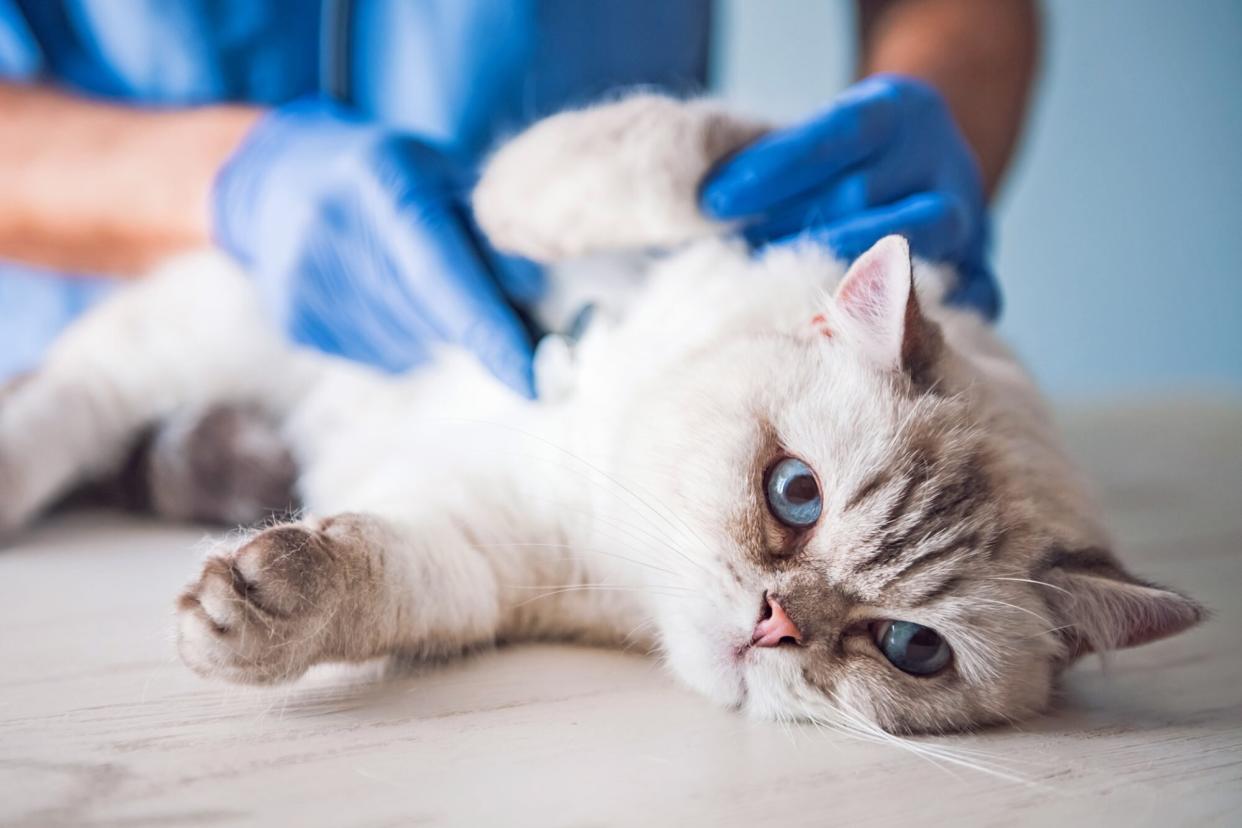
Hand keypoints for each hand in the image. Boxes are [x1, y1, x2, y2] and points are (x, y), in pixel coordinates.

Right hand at [213, 99, 541, 394]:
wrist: (274, 178)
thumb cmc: (384, 173)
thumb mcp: (440, 171)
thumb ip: (490, 225)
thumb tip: (535, 293)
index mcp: (380, 181)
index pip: (443, 275)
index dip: (490, 333)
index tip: (534, 379)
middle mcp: (333, 230)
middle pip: (434, 317)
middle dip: (478, 322)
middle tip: (490, 295)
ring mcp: (307, 281)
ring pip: (414, 344)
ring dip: (439, 327)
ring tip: (416, 278)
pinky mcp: (296, 321)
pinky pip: (384, 355)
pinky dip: (406, 335)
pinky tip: (385, 293)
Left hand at [700, 75, 998, 319]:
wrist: (927, 163)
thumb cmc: (845, 163)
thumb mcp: (820, 142)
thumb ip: (776, 172)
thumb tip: (711, 212)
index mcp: (900, 109)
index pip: (837, 133)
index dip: (776, 169)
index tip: (717, 201)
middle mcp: (940, 158)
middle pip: (862, 197)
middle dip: (790, 234)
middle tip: (738, 264)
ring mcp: (968, 216)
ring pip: (908, 247)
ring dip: (835, 278)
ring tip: (783, 301)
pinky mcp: (982, 269)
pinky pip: (967, 299)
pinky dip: (921, 322)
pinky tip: (863, 340)